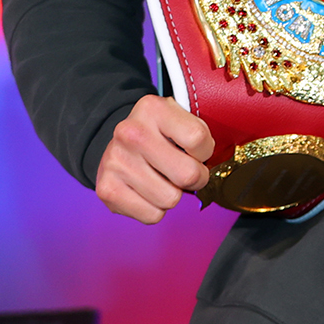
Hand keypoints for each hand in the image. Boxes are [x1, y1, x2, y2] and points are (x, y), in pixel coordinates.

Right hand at [94, 94, 214, 224]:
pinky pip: (152, 215)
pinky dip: (156, 209)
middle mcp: (129, 133)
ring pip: (171, 199)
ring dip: (174, 194)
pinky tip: (149, 191)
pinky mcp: (106, 189)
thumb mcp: (180, 119)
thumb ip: (201, 135)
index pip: (197, 139)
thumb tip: (217, 162)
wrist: (118, 146)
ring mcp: (115, 162)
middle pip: (187, 174)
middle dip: (196, 178)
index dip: (205, 151)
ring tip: (164, 179)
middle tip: (187, 172)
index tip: (197, 151)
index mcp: (153, 108)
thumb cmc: (159, 135)